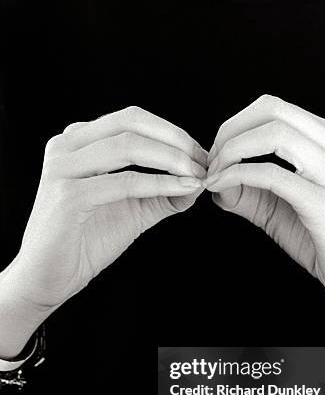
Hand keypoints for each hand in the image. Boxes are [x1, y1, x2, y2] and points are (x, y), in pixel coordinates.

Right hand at [0, 106, 205, 356]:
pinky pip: (124, 182)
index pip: (132, 119)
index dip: (172, 132)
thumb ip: (162, 192)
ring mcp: (63, 168)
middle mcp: (66, 146)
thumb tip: (199, 179)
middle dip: (175, 140)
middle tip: (204, 161)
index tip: (201, 154)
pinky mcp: (68, 196)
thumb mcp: (132, 209)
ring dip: (171, 159)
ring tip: (197, 174)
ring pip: (128, 147)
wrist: (50, 275)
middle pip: (131, 124)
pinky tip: (182, 189)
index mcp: (78, 141)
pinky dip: (159, 184)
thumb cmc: (86, 240)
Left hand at [206, 95, 324, 317]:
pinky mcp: (323, 202)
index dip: (234, 125)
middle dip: (229, 132)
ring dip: (232, 151)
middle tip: (211, 162)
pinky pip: (272, 175)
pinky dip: (238, 176)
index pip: (273, 107)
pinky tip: (221, 187)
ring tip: (214, 174)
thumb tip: (214, 180)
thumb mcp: (279, 208)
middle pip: (271, 109)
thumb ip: (248, 190)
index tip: (215, 154)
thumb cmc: (323, 240)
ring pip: (273, 134)